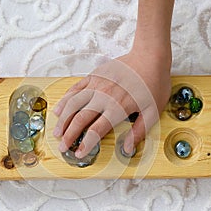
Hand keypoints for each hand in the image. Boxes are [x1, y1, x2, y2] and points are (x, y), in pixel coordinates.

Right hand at [53, 45, 171, 158]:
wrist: (150, 57)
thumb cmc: (153, 83)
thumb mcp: (153, 111)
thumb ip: (139, 131)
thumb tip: (128, 148)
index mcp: (118, 108)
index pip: (96, 130)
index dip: (86, 144)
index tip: (79, 153)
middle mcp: (103, 97)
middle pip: (80, 119)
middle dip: (69, 135)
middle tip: (63, 147)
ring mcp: (96, 85)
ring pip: (73, 104)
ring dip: (63, 119)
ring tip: (56, 132)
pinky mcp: (93, 75)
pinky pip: (75, 88)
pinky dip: (65, 99)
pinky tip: (59, 108)